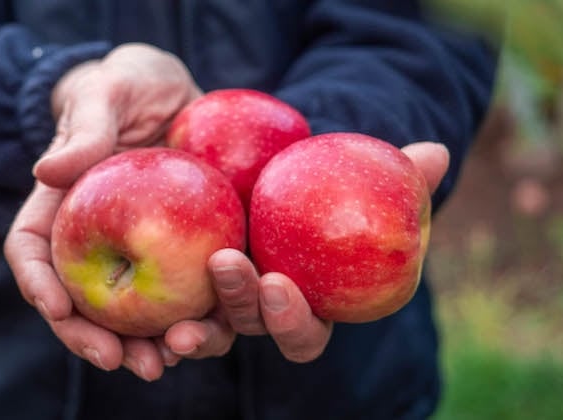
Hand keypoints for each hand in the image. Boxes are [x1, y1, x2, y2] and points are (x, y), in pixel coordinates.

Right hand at [6, 44, 200, 381]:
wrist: (173, 96)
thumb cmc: (127, 88)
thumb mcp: (106, 94)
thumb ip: (84, 128)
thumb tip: (48, 171)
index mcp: (57, 209)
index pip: (31, 252)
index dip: (37, 284)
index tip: (55, 309)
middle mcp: (90, 241)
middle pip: (78, 302)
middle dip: (90, 337)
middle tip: (116, 358)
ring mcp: (136, 254)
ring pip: (130, 313)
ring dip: (144, 344)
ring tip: (162, 363)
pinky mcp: (183, 256)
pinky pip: (185, 297)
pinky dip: (193, 321)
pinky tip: (209, 333)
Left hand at [158, 141, 450, 362]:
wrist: (258, 161)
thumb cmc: (316, 173)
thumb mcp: (350, 163)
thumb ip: (394, 167)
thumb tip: (439, 153)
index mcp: (302, 300)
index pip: (304, 329)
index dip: (294, 319)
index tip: (278, 283)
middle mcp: (257, 308)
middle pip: (249, 329)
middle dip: (239, 308)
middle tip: (225, 265)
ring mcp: (217, 297)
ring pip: (203, 326)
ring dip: (192, 327)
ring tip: (172, 319)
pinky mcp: (177, 277)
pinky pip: (163, 298)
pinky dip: (150, 307)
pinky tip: (124, 294)